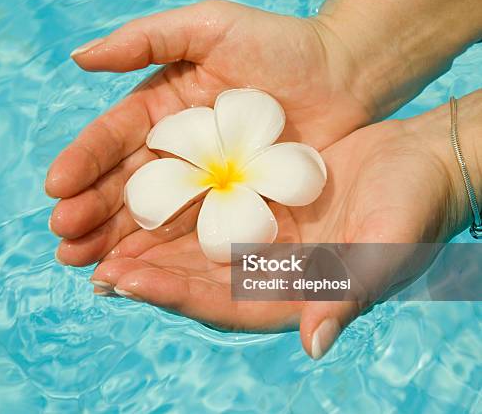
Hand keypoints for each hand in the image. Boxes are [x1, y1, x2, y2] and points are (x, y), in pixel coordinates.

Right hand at [46, 0, 377, 264]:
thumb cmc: (278, 45)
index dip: (83, 162)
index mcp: (159, 111)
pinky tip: (134, 271)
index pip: (111, 140)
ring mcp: (202, 185)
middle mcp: (173, 152)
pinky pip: (192, 232)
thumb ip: (145, 39)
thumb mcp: (208, 27)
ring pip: (150, 216)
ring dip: (114, 242)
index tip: (57, 187)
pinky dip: (162, 253)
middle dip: (90, 213)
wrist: (344, 76)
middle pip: (124, 186)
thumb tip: (79, 58)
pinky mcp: (232, 209)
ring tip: (82, 263)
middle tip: (64, 240)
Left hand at [88, 90, 481, 358]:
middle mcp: (266, 273)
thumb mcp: (382, 250)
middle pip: (194, 282)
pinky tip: (136, 199)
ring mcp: (258, 239)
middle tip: (90, 264)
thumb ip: (346, 294)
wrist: (416, 163)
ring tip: (95, 238)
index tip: (127, 281)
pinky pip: (205, 210)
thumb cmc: (411, 209)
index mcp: (292, 296)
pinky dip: (172, 209)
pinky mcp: (255, 205)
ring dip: (145, 244)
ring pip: (191, 249)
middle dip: (144, 275)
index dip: (174, 296)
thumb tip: (314, 344)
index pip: (223, 306)